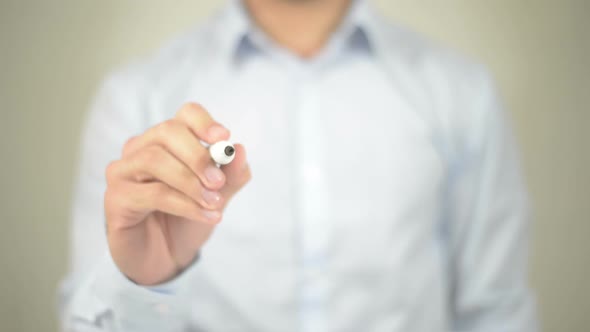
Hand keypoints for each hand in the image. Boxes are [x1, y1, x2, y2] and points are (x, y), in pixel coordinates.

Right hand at [104, 103, 250, 284]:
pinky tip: (206, 216)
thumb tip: (240, 150)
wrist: (166, 258)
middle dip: (197, 155)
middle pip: (167, 131)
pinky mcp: (115, 198)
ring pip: (154, 160)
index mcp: (168, 141)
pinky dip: (184, 204)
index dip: (204, 122)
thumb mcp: (217, 197)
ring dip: (190, 182)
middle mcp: (141, 148)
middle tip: (218, 181)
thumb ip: (231, 176)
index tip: (224, 138)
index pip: (185, 115)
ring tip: (215, 203)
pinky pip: (151, 193)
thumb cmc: (187, 220)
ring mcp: (123, 171)